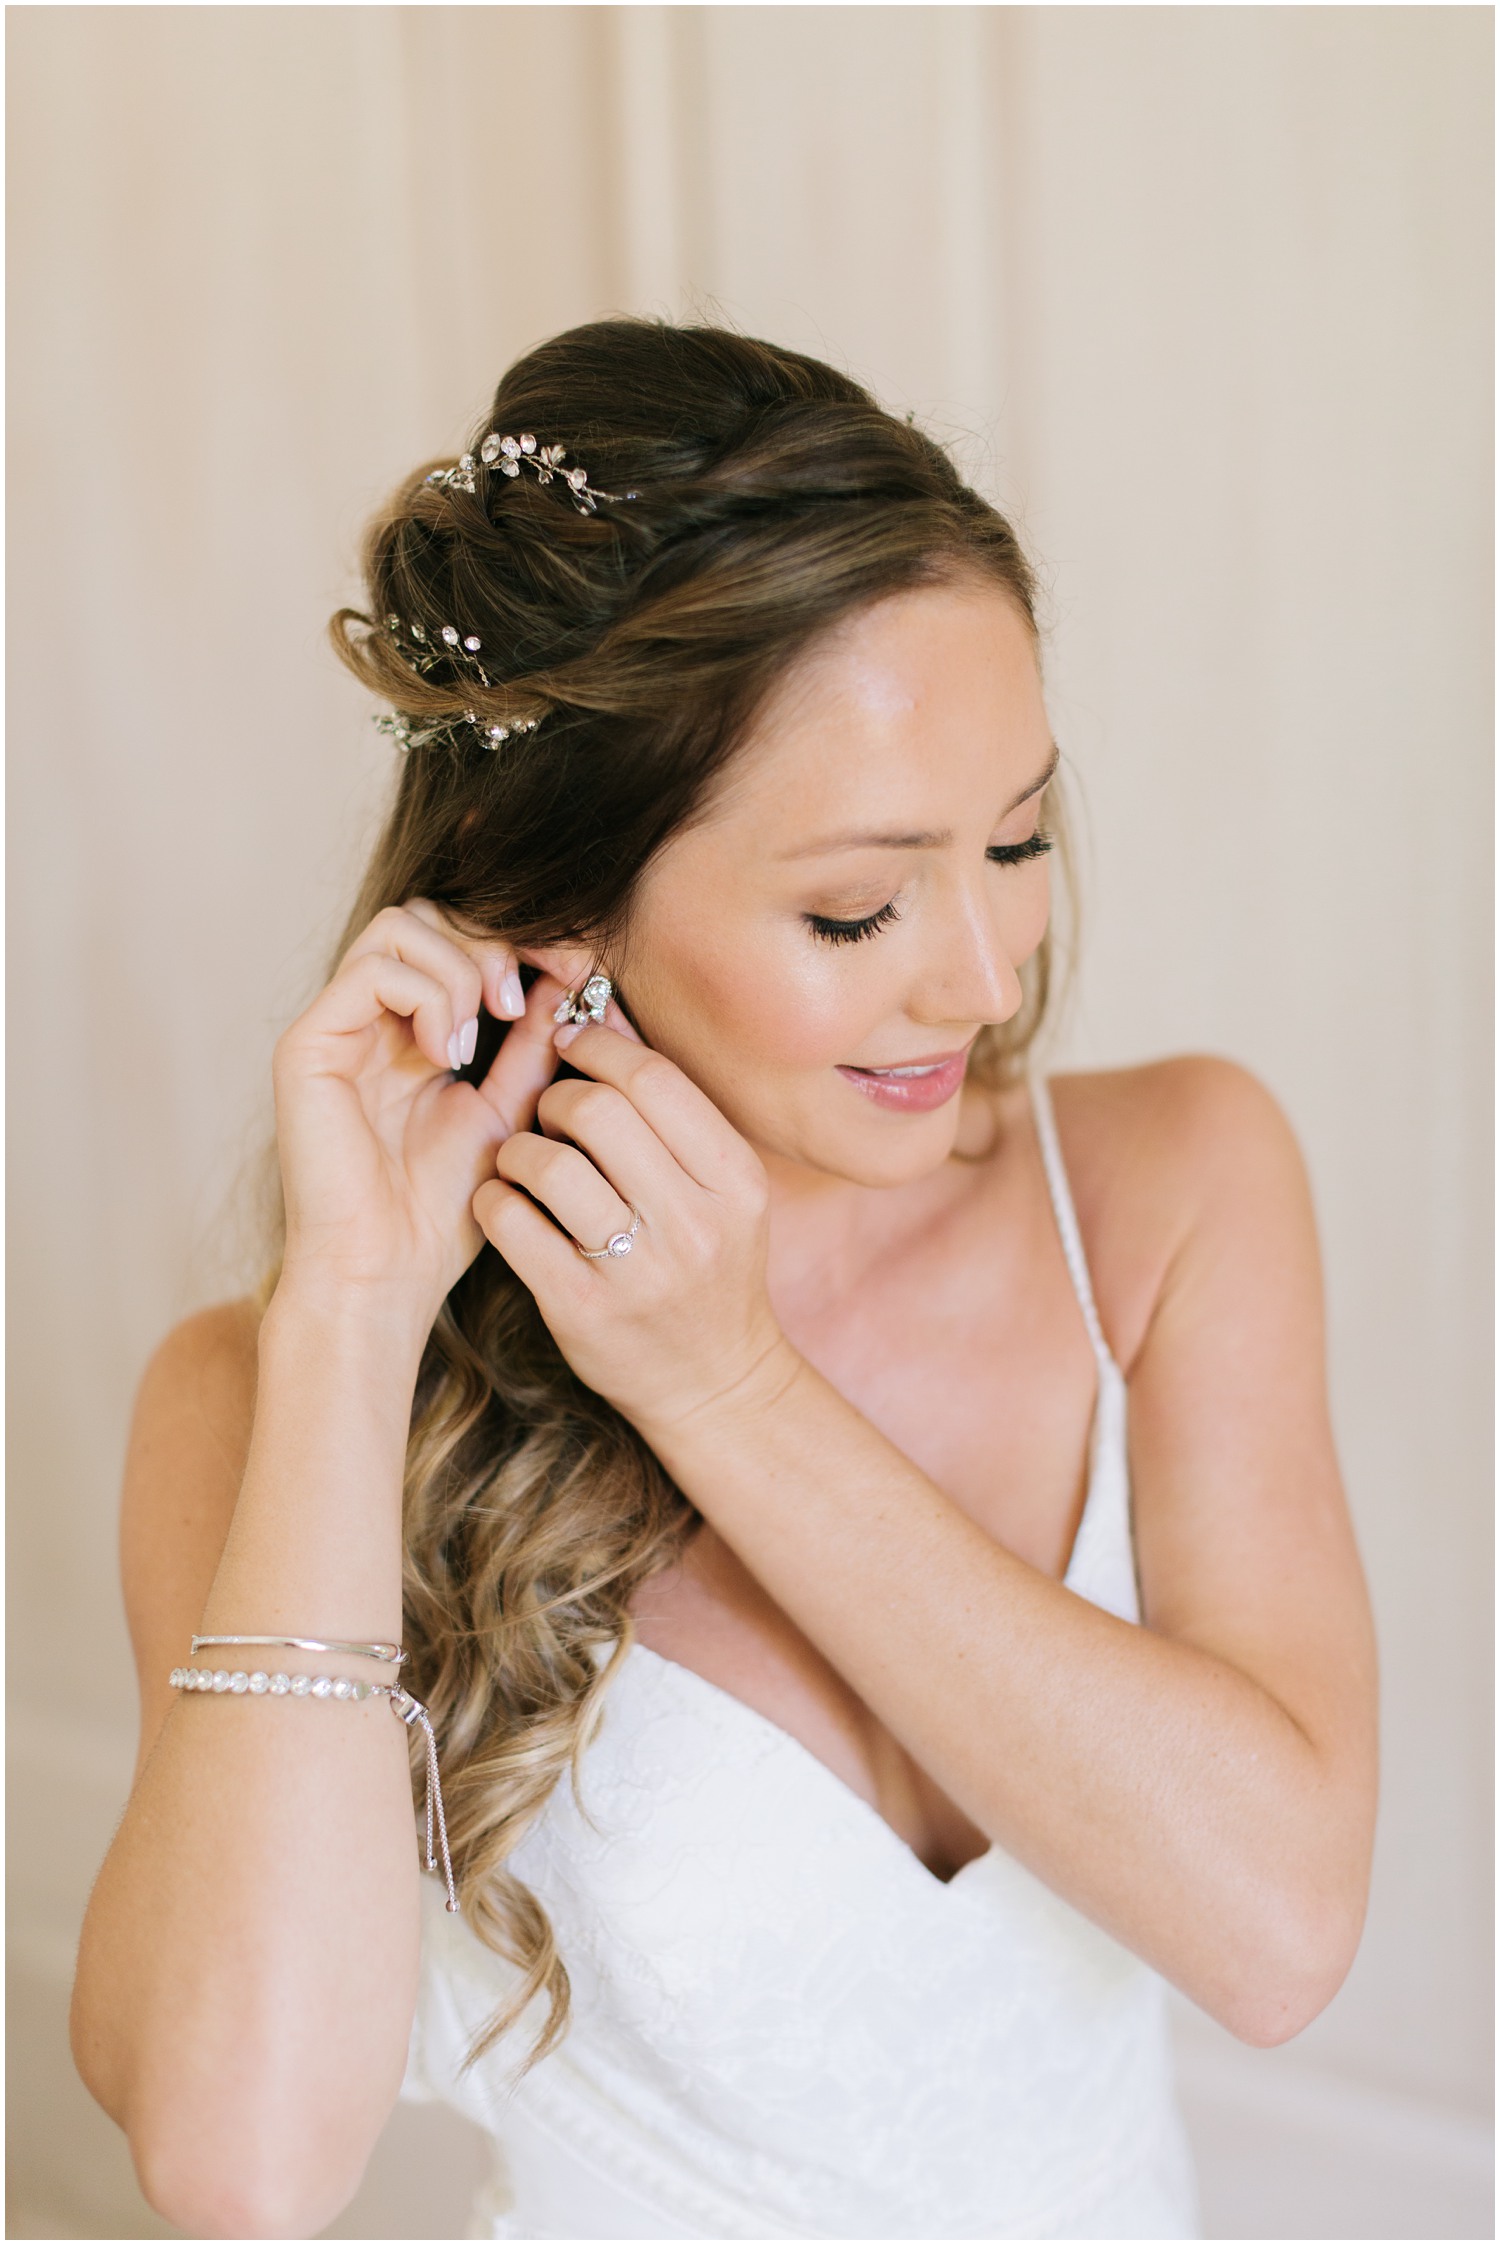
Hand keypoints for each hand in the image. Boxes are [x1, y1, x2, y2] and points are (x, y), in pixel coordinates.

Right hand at [271, 900, 578, 1332]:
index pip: (461, 935)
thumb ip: (531, 1046)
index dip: (522, 938)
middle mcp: (367, 1018)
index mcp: (410, 1030)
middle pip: (431, 912)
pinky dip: (426, 995)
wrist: (385, 1274)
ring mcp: (334, 1026)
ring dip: (461, 968)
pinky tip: (446, 1053)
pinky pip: (374, 969)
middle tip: (525, 999)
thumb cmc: (440, 1213)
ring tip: (479, 1036)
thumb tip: (569, 979)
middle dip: (494, 940)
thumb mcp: (507, 1112)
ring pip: (403, 924)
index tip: (576, 971)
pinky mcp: (308, 1044)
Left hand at [471, 1017, 798, 1432]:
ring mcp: (638, 1271)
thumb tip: (603, 1011)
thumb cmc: (707, 1267)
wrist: (715, 1382)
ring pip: (547, 1164)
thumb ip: (670, 1110)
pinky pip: (511, 1223)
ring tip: (524, 1161)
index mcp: (733, 1179)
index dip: (598, 1046)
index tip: (572, 1047)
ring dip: (518, 1149)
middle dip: (554, 1096)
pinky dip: (496, 1201)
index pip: (653, 1079)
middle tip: (547, 1112)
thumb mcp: (718, 1187)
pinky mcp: (582, 1309)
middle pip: (597, 1111)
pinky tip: (508, 1206)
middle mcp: (694, 1223)